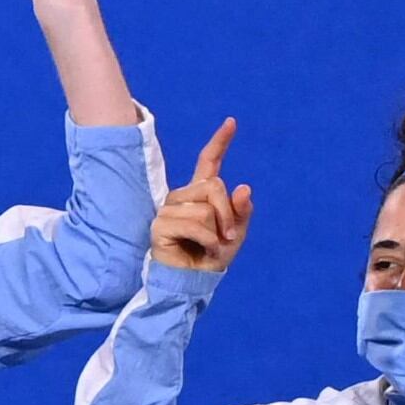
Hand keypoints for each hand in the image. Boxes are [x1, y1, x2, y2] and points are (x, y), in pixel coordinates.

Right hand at [150, 116, 250, 271]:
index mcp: (200, 194)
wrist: (193, 281)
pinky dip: (207, 240)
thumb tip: (244, 187)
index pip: (208, 163)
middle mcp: (182, 197)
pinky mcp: (160, 225)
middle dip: (227, 212)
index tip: (232, 122)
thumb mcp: (236, 232)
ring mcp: (168, 210)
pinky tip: (202, 250)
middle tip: (227, 236)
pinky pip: (195, 223)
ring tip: (212, 246)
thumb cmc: (212, 256)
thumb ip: (242, 211)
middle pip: (214, 186)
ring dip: (217, 231)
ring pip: (205, 207)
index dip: (220, 142)